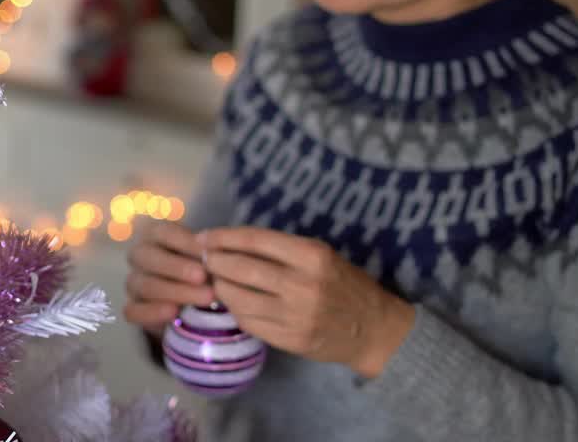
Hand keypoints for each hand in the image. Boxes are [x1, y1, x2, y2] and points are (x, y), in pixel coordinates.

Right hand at [124, 220, 216, 336]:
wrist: (189, 303)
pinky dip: (152, 311)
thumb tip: (220, 256)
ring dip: (174, 291)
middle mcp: (140, 256)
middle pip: (148, 257)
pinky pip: (133, 310)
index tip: (206, 252)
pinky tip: (173, 313)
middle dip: (177, 267)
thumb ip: (207, 254)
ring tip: (203, 298)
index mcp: (155, 235)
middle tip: (203, 276)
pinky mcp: (133, 308)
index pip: (163, 232)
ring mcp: (134, 282)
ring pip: (144, 284)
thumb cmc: (201, 270)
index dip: (184, 241)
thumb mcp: (205, 257)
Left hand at [203, 226, 414, 378]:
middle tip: (203, 259)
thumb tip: (230, 242)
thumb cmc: (344, 284)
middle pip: (240, 269)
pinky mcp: (289, 340)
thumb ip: (280, 250)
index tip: (204, 237)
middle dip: (214, 262)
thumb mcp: (320, 256)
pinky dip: (235, 310)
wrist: (374, 329)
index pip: (254, 240)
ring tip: (214, 280)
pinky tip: (233, 303)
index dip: (223, 237)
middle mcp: (302, 284)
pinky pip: (248, 322)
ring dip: (219, 287)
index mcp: (311, 255)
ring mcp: (295, 316)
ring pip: (238, 298)